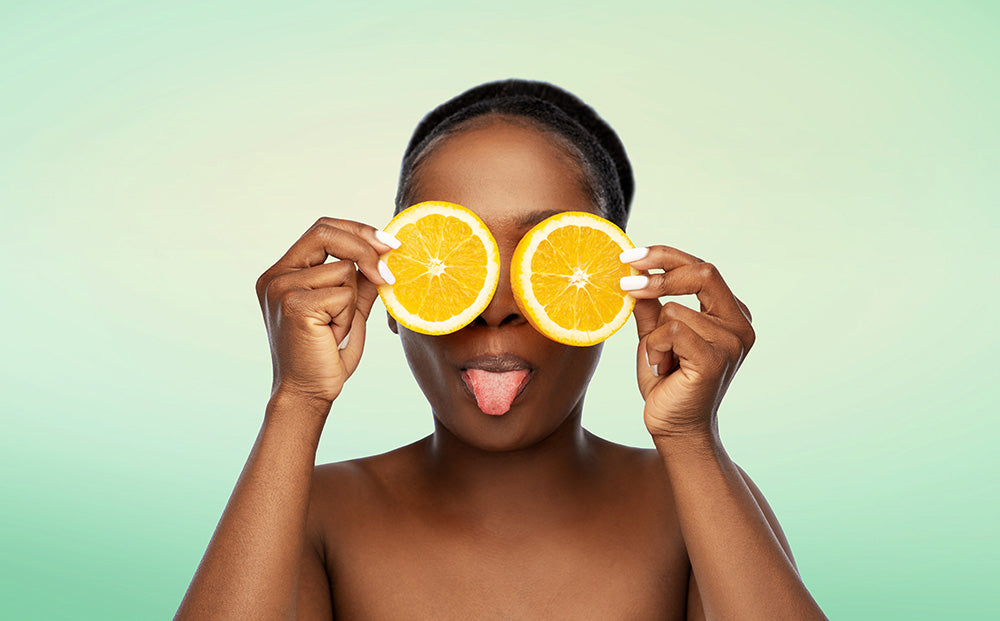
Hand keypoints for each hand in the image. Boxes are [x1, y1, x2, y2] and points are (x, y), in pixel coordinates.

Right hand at [255, 217, 396, 406]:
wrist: (308, 394)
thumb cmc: (327, 354)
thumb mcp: (347, 309)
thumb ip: (360, 280)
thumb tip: (386, 253)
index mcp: (283, 272)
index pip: (322, 230)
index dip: (357, 231)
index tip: (389, 244)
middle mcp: (276, 276)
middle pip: (326, 233)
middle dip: (365, 248)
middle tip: (389, 273)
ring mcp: (281, 288)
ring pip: (343, 270)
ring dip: (352, 302)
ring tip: (336, 329)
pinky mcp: (294, 304)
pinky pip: (343, 294)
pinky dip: (347, 317)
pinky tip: (332, 336)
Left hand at [622, 246, 754, 438]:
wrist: (675, 428)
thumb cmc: (667, 382)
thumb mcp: (655, 335)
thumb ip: (652, 305)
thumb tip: (636, 269)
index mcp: (730, 314)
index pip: (702, 267)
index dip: (665, 256)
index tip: (630, 256)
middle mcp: (739, 325)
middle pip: (703, 272)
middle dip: (659, 272)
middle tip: (625, 281)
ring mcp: (732, 342)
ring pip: (676, 309)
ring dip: (654, 335)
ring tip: (661, 361)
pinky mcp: (716, 359)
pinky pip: (673, 330)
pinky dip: (656, 346)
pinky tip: (662, 368)